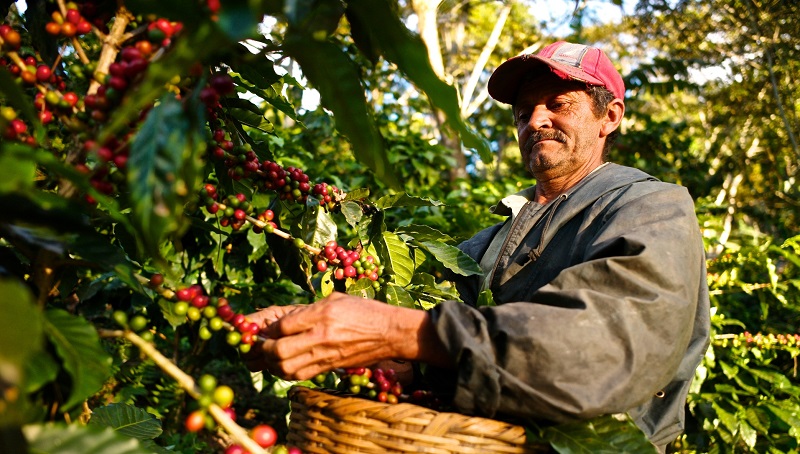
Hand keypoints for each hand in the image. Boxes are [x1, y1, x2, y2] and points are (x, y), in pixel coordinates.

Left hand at [251, 292, 448, 380]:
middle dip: (264, 350)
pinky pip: (300, 374)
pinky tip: (285, 363)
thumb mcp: (335, 299)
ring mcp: (326, 355)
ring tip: (271, 356)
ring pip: (286, 368)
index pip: (283, 326)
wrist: (389, 333)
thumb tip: (282, 322)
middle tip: (261, 345)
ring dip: (273, 364)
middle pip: (279, 351)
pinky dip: (286, 371)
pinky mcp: (330, 368)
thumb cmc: (363, 311)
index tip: (264, 329)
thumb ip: (308, 310)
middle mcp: (322, 336)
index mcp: (323, 314)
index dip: (268, 329)